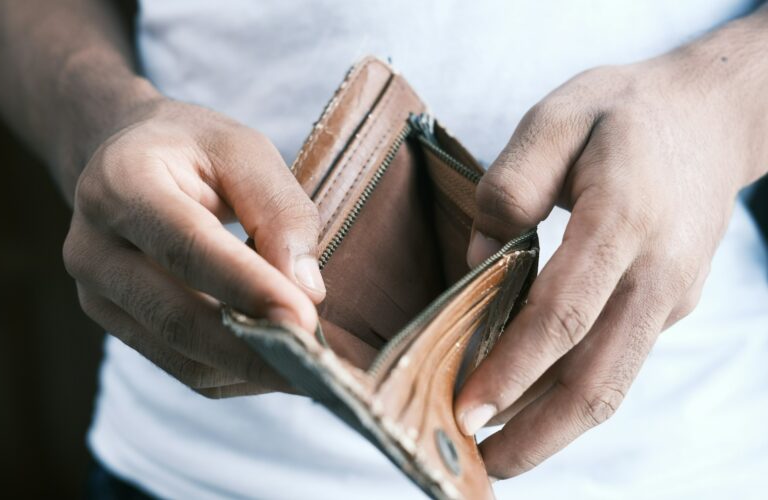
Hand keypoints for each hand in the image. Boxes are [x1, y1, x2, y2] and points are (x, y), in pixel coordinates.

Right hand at [64, 97, 328, 397]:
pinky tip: (277, 361)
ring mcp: (96, 295)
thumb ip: (279, 210)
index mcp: (121, 183)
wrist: (125, 159)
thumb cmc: (193, 150)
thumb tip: (307, 291)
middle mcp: (94, 246)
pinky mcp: (115, 327)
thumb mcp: (244, 150)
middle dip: (254, 350)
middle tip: (319, 365)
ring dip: (251, 370)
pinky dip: (237, 374)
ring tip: (311, 367)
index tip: (305, 321)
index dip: (247, 288)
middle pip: (177, 318)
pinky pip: (183, 370)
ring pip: (181, 358)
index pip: (187, 247)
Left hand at [455, 18, 767, 478]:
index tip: (466, 408)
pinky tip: (527, 401)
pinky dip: (570, 392)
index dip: (514, 369)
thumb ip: (511, 184)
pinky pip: (615, 361)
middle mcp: (655, 272)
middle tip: (479, 464)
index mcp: (624, 219)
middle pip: (598, 377)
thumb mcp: (558, 116)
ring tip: (498, 452)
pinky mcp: (667, 306)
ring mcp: (668, 296)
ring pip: (611, 382)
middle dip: (536, 433)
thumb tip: (479, 259)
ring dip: (553, 428)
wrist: (711, 117)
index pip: (565, 314)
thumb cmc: (623, 113)